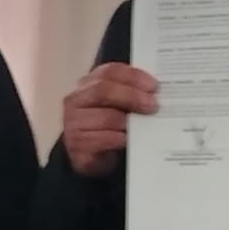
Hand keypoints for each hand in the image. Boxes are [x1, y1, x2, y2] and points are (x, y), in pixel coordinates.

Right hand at [62, 62, 157, 177]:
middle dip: (132, 96)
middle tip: (153, 105)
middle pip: (104, 90)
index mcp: (89, 84)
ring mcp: (73, 122)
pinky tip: (129, 140)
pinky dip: (119, 139)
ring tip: (144, 126)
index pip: (110, 71)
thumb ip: (130, 96)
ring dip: (128, 121)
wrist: (89, 158)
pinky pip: (102, 139)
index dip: (133, 76)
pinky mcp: (76, 144)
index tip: (153, 86)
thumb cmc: (107, 128)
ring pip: (105, 117)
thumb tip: (155, 94)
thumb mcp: (117, 107)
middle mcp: (76, 100)